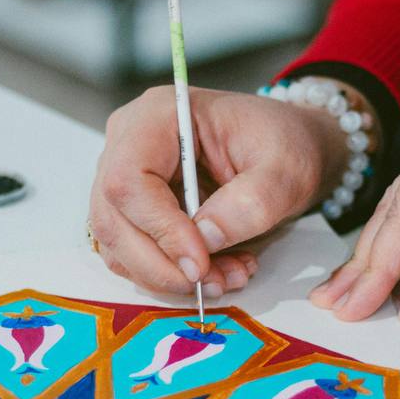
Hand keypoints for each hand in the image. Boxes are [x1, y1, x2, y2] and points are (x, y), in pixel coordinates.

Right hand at [89, 86, 350, 296]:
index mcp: (158, 115)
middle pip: (113, 218)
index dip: (160, 228)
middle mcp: (128, 143)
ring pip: (118, 245)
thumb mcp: (285, 171)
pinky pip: (133, 255)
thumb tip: (205, 240)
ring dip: (168, 275)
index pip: (128, 179)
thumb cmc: (285, 146)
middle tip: (214, 282)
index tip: (201, 262)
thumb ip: (251, 203)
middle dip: (162, 264)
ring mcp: (124, 178)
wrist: (287, 150)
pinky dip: (171, 275)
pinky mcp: (133, 210)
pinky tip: (216, 271)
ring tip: (226, 276)